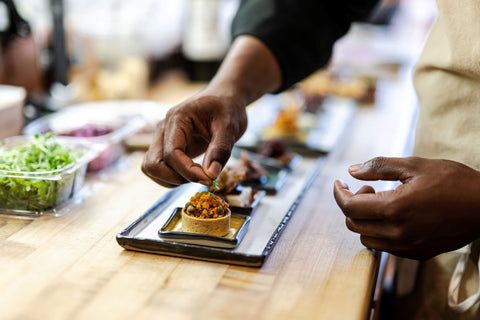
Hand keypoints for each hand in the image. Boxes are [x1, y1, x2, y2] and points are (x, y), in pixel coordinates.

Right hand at [142, 92, 246, 187]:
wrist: (224, 98)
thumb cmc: (227, 108)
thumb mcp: (230, 127)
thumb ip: (220, 150)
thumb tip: (211, 175)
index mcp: (177, 118)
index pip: (172, 154)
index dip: (189, 172)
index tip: (210, 179)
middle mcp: (163, 128)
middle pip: (152, 164)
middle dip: (176, 178)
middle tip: (202, 178)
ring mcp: (162, 138)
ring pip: (152, 169)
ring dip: (173, 180)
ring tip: (199, 175)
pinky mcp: (166, 146)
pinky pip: (159, 168)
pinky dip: (173, 177)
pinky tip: (194, 173)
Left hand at [333, 156, 479, 259]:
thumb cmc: (452, 181)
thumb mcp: (415, 165)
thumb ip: (379, 167)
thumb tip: (351, 171)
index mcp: (394, 208)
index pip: (349, 208)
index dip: (339, 194)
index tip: (340, 183)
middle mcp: (397, 232)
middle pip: (353, 224)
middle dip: (352, 204)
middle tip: (369, 188)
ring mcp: (407, 246)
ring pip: (366, 239)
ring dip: (364, 220)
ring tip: (382, 202)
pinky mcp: (416, 254)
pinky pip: (384, 247)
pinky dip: (378, 232)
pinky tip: (393, 216)